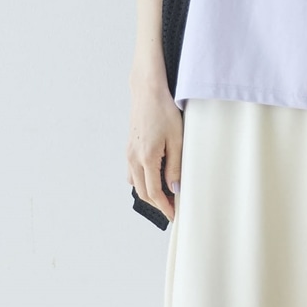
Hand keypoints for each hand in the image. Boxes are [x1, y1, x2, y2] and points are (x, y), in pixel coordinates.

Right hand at [126, 81, 182, 221]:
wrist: (147, 92)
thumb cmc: (164, 111)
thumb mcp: (177, 138)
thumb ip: (175, 165)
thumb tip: (174, 187)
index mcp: (146, 158)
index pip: (154, 192)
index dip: (165, 206)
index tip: (174, 215)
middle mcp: (134, 158)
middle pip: (143, 192)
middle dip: (157, 203)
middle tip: (172, 208)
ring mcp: (129, 153)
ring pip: (136, 183)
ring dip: (149, 193)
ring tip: (165, 195)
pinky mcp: (129, 147)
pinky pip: (132, 172)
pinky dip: (141, 181)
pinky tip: (153, 177)